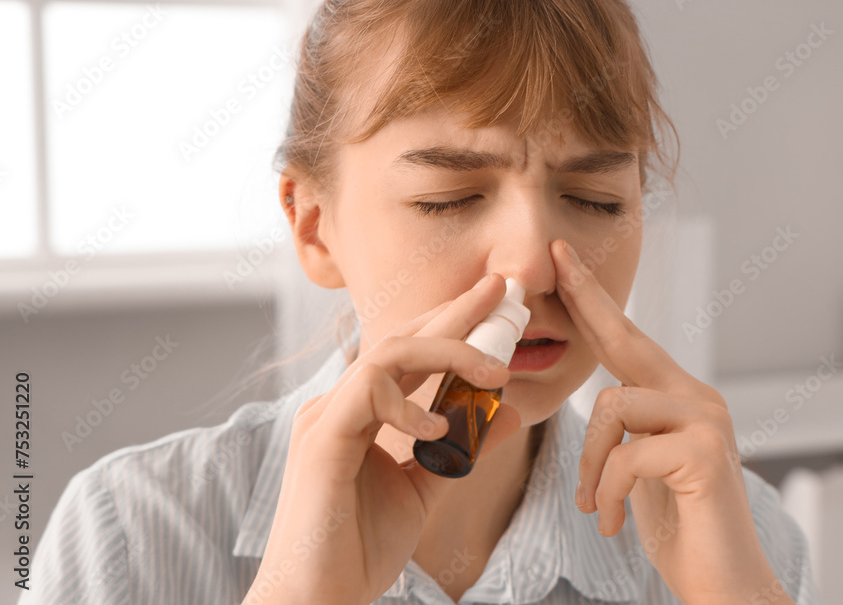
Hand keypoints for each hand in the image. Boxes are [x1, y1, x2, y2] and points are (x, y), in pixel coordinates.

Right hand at [243, 272, 521, 604]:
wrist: (318, 599)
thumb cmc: (358, 547)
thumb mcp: (426, 489)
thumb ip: (461, 450)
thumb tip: (506, 416)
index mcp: (361, 411)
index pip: (411, 353)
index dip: (452, 324)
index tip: (496, 305)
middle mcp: (341, 403)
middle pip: (401, 338)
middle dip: (454, 310)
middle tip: (499, 287)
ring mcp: (327, 416)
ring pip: (387, 354)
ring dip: (448, 352)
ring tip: (496, 369)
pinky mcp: (322, 439)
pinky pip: (368, 394)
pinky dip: (410, 404)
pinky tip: (441, 426)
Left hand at [551, 239, 793, 604]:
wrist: (723, 584)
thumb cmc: (679, 528)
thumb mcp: (642, 468)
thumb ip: (628, 429)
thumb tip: (599, 403)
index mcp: (679, 398)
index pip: (627, 341)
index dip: (592, 301)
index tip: (563, 262)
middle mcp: (698, 398)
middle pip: (628, 339)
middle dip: (586, 298)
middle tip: (554, 257)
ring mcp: (706, 422)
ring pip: (612, 406)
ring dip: (592, 465)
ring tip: (598, 507)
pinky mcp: (705, 454)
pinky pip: (626, 456)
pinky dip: (608, 493)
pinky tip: (614, 523)